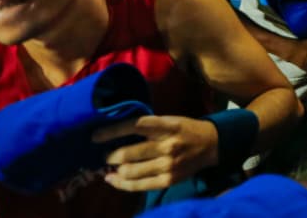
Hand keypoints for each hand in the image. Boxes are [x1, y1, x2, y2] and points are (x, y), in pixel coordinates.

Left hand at [95, 115, 219, 191]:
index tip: (95, 136)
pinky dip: (121, 183)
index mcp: (167, 126)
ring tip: (110, 166)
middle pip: (128, 153)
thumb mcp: (170, 120)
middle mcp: (167, 146)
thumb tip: (116, 134)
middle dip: (110, 156)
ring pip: (130, 171)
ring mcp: (167, 166)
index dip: (112, 131)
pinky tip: (113, 179)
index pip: (135, 126)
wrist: (212, 145)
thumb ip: (148, 127)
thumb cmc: (186, 129)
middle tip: (106, 155)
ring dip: (115, 169)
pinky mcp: (168, 181)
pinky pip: (138, 186)